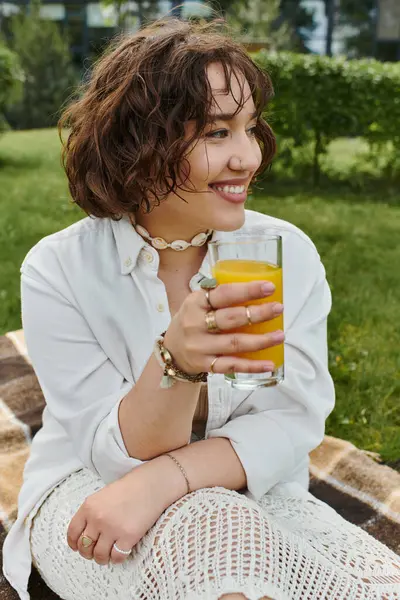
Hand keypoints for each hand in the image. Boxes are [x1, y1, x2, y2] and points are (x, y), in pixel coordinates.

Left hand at [67, 464, 169, 565]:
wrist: (151, 485)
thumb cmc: (129, 488)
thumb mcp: (103, 495)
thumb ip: (92, 512)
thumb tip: (86, 534)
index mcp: (89, 507)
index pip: (72, 532)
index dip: (74, 543)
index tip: (77, 547)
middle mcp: (97, 519)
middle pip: (84, 547)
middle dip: (88, 553)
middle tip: (95, 552)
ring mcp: (112, 529)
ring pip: (99, 555)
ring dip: (102, 558)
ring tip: (107, 555)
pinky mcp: (128, 537)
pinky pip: (117, 557)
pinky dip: (117, 558)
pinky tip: (121, 551)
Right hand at [164, 280, 283, 375]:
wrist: (172, 352)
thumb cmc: (192, 321)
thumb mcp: (196, 302)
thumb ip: (218, 293)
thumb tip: (255, 282)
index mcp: (195, 302)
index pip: (223, 294)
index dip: (247, 290)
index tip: (269, 287)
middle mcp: (195, 324)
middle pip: (231, 318)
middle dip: (258, 313)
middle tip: (278, 309)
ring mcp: (200, 346)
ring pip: (234, 343)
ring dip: (260, 340)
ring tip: (280, 335)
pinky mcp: (205, 365)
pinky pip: (232, 366)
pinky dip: (252, 366)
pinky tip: (269, 364)